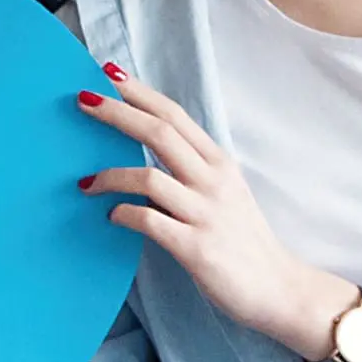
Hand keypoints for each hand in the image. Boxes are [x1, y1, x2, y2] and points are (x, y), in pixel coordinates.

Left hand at [75, 65, 328, 350]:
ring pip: (147, 177)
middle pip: (159, 133)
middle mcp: (214, 181)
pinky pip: (148, 220)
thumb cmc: (244, 241)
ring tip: (86, 183)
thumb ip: (194, 170)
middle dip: (117, 112)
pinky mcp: (195, 247)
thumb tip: (150, 151)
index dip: (141, 93)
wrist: (277, 288)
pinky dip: (123, 214)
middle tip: (83, 100)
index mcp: (220, 163)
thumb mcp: (226, 193)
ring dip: (109, 175)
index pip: (176, 116)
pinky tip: (112, 216)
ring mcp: (205, 213)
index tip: (110, 74)